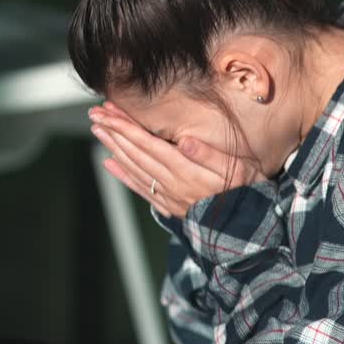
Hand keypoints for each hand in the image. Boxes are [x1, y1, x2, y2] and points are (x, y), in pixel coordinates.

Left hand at [89, 101, 264, 219]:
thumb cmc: (248, 193)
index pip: (147, 143)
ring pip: (133, 168)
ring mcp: (168, 196)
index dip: (125, 126)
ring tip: (98, 131)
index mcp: (186, 171)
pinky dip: (122, 174)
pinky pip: (140, 188)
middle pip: (135, 153)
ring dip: (113, 148)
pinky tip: (110, 163)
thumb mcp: (240, 169)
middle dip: (113, 131)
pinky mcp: (169, 206)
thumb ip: (210, 155)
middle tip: (95, 115)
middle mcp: (172, 183)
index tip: (108, 112)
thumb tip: (186, 140)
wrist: (248, 232)